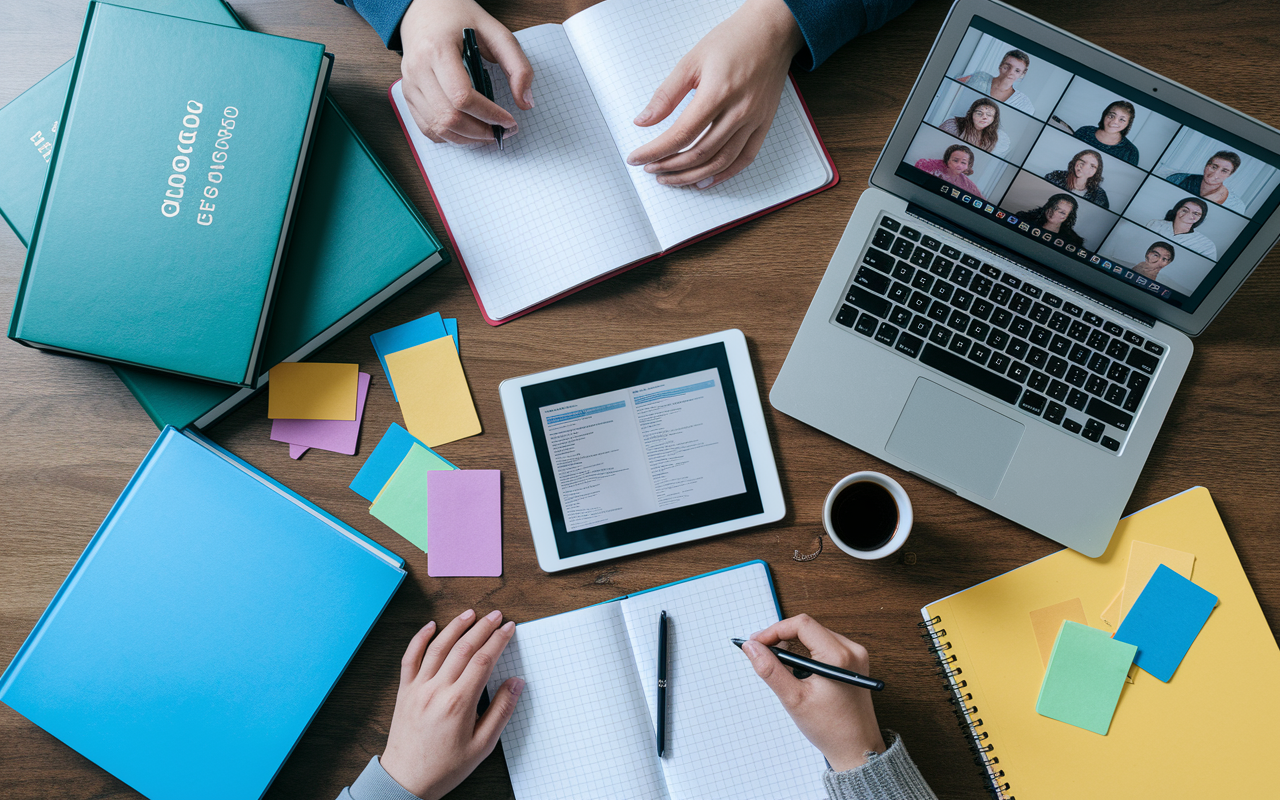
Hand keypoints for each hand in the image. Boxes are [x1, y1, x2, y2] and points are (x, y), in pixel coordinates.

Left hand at [380, 609, 523, 799]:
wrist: (406, 780)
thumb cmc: (445, 767)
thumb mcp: (482, 745)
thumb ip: (501, 711)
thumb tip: (516, 683)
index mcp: (459, 703)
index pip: (483, 660)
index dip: (499, 640)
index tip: (509, 629)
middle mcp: (437, 690)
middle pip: (464, 648)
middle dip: (483, 627)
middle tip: (496, 616)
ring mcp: (418, 688)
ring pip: (438, 647)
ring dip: (456, 626)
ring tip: (470, 614)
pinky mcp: (404, 691)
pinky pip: (410, 657)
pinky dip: (420, 638)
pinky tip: (431, 626)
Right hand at [398, 0, 533, 145]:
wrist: (425, 8)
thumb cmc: (459, 18)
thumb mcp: (496, 32)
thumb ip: (517, 65)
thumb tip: (526, 102)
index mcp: (438, 49)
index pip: (462, 97)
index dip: (489, 115)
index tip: (509, 121)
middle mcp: (418, 69)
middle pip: (448, 117)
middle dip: (480, 132)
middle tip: (502, 132)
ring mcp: (410, 84)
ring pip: (437, 128)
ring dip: (467, 139)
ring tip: (488, 134)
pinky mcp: (408, 94)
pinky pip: (427, 128)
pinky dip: (449, 137)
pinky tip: (468, 132)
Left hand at [625, 0, 803, 188]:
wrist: (771, 32)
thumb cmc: (732, 41)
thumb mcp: (691, 61)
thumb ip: (666, 94)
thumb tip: (643, 121)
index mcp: (718, 92)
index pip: (681, 134)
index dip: (655, 151)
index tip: (637, 158)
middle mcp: (739, 110)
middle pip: (699, 153)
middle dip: (670, 166)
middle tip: (651, 169)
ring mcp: (754, 120)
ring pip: (721, 162)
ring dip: (693, 176)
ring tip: (672, 177)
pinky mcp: (764, 124)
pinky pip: (745, 159)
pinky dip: (724, 174)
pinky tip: (705, 179)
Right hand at [741, 614, 886, 770]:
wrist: (857, 748)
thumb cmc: (830, 728)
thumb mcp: (793, 699)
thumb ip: (770, 670)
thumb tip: (752, 647)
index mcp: (839, 656)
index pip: (801, 625)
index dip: (775, 630)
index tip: (757, 643)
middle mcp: (852, 650)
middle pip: (808, 627)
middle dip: (782, 637)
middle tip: (762, 652)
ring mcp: (856, 655)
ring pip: (816, 635)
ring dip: (794, 644)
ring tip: (779, 664)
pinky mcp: (855, 662)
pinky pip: (825, 645)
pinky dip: (807, 651)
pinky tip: (797, 669)